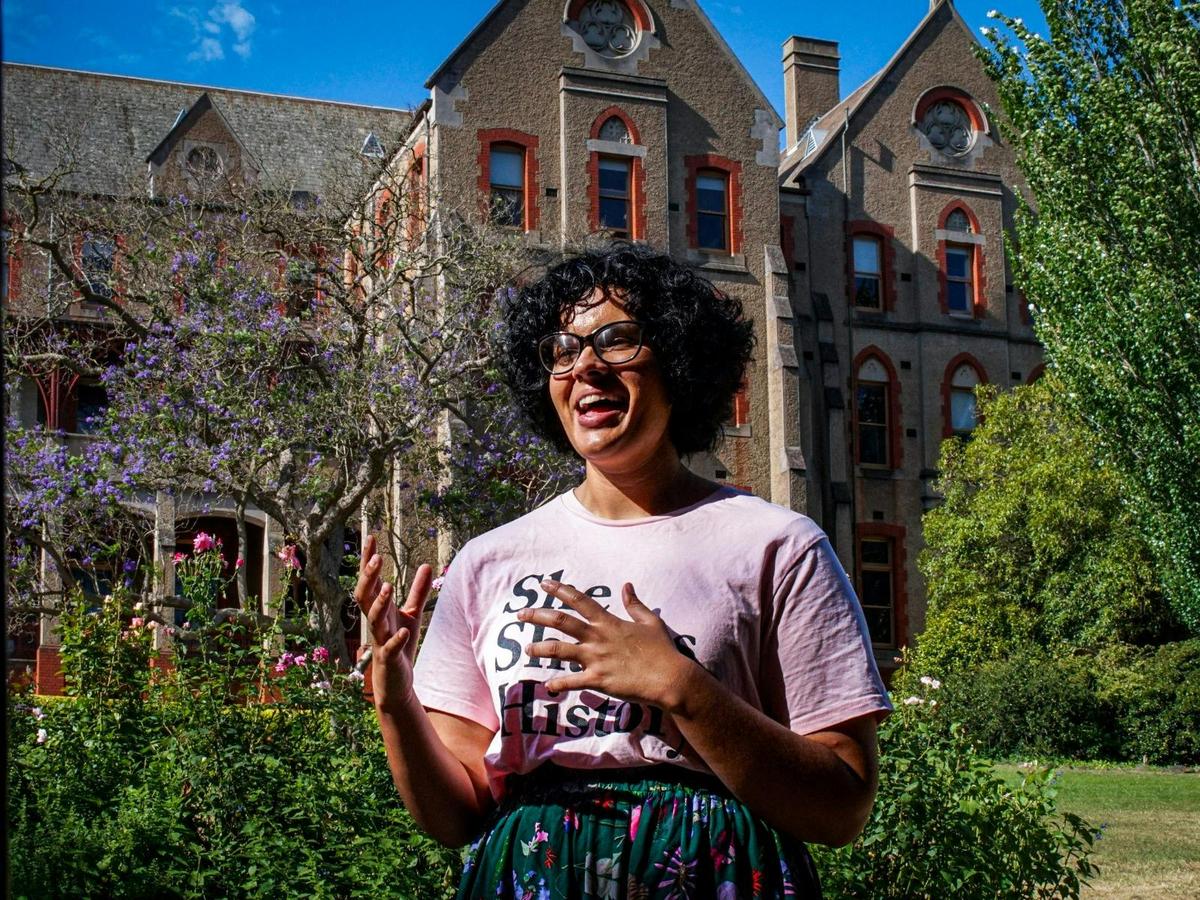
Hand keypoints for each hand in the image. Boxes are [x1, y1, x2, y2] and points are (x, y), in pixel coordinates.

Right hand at [353, 534, 432, 710]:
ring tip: (388, 587)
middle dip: (369, 578)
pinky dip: (396, 640)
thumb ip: (418, 591)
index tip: (371, 537)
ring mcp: (379, 640)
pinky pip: (389, 648)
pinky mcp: (388, 659)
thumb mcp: (411, 614)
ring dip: (380, 604)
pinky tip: (403, 632)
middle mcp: (375, 622)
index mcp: (379, 609)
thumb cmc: (400, 644)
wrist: (395, 682)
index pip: (370, 581)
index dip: (369, 561)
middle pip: (364, 596)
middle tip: (377, 558)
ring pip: (374, 620)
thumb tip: (427, 564)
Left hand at [518, 580, 695, 711]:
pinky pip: (572, 682)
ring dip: (540, 649)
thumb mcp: (650, 622)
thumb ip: (635, 604)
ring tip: (526, 650)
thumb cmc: (662, 650)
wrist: (670, 678)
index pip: (579, 600)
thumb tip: (626, 586)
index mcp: (608, 622)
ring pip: (559, 650)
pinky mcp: (598, 680)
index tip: (544, 584)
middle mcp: (598, 638)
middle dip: (537, 616)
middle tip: (521, 614)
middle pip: (560, 621)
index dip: (560, 590)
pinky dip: (558, 684)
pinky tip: (548, 686)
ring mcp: (596, 659)